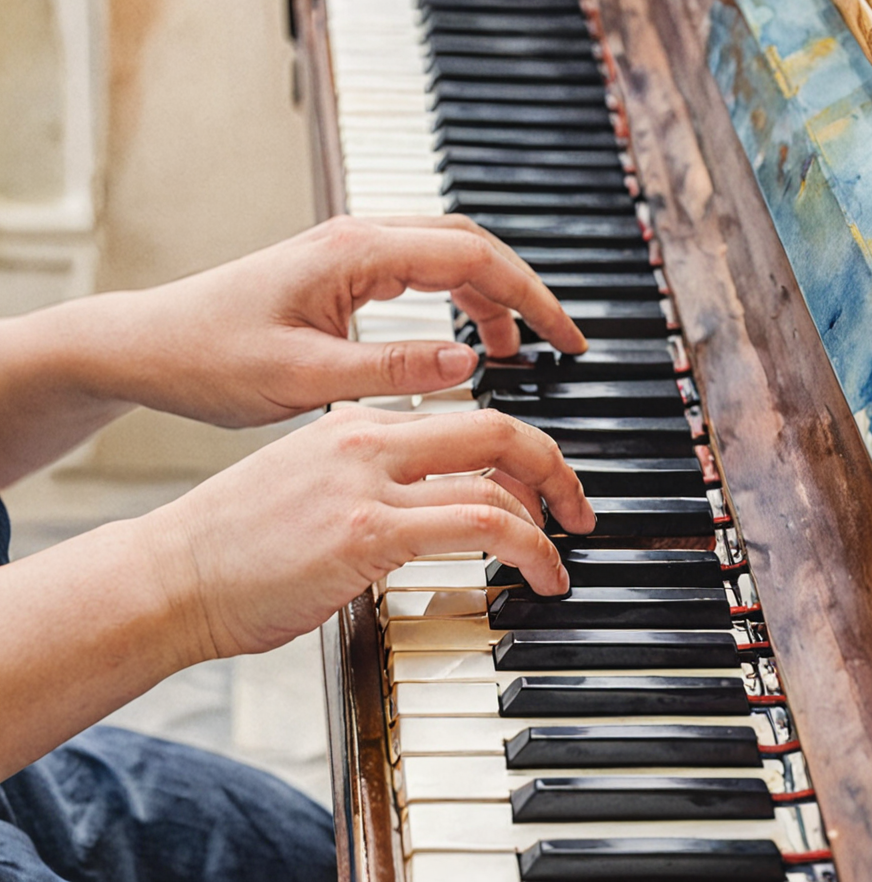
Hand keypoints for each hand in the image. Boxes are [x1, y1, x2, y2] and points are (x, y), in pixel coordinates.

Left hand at [80, 215, 586, 427]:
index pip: (471, 257)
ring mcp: (350, 252)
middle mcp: (357, 240)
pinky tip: (465, 341)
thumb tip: (471, 361)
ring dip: (490, 298)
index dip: (529, 296)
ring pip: (447, 257)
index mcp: (354, 253)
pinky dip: (455, 302)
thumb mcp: (305, 377)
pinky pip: (420, 274)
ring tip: (518, 351)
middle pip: (470, 246)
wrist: (149, 345)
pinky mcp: (342, 273)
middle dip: (522, 291)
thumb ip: (392, 367)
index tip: (566, 337)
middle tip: (561, 340)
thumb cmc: (209, 358)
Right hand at [149, 405, 594, 659]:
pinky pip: (477, 524)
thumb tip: (414, 500)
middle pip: (494, 427)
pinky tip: (540, 573)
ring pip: (495, 473)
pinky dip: (527, 546)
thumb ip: (362, 478)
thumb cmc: (231, 545)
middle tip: (577, 503)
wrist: (170, 576)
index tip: (535, 482)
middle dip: (552, 464)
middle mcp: (367, 439)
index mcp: (354, 424)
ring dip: (548, 513)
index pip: (459, 419)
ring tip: (563, 551)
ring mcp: (367, 482)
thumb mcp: (304, 485)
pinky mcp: (367, 532)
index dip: (513, 451)